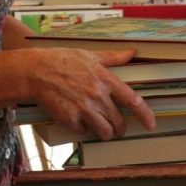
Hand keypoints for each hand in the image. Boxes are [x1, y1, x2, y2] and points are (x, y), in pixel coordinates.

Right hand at [22, 47, 155, 139]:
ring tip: (99, 129)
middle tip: (115, 128)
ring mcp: (85, 109)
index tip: (151, 125)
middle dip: (119, 128)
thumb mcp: (89, 55)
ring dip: (105, 133)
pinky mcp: (70, 119)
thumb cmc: (61, 60)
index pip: (133, 101)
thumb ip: (113, 57)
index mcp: (106, 80)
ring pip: (105, 132)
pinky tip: (77, 120)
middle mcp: (98, 96)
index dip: (145, 115)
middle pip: (119, 122)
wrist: (34, 71)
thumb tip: (132, 52)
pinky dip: (82, 129)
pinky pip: (83, 132)